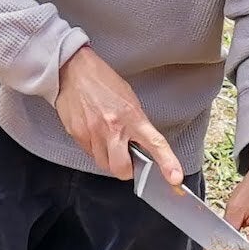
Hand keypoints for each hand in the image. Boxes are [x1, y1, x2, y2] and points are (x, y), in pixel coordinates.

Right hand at [54, 43, 178, 180]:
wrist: (73, 70)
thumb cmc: (103, 82)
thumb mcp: (129, 99)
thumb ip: (136, 124)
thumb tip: (140, 144)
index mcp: (132, 116)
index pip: (155, 144)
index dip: (167, 164)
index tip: (175, 178)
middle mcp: (113, 128)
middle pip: (121, 169)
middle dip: (126, 169)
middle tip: (127, 159)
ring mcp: (93, 133)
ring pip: (104, 164)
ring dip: (109, 159)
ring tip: (108, 140)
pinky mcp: (77, 135)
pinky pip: (89, 153)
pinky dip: (95, 149)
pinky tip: (94, 134)